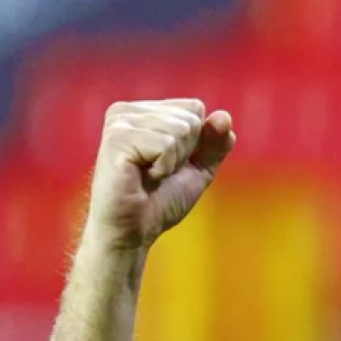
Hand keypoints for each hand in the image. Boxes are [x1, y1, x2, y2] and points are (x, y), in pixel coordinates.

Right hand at [84, 99, 235, 250]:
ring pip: (181, 130)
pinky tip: (141, 177)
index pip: (195, 108)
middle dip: (184, 154)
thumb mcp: (198, 169)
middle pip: (191, 119)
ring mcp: (119, 121)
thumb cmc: (160, 200)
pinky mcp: (116, 138)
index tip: (169, 163)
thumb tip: (224, 116)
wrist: (132, 231)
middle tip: (157, 174)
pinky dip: (163, 168)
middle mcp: (127, 110)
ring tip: (148, 176)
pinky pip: (165, 145)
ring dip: (172, 163)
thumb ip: (215, 143)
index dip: (195, 144)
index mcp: (144, 111)